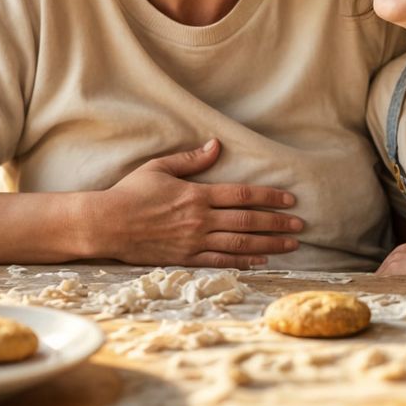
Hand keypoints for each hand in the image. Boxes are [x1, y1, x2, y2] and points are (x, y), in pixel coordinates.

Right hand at [98, 139, 302, 268]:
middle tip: (300, 225)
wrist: (106, 224)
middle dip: (277, 223)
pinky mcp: (185, 259)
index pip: (243, 195)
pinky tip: (261, 261)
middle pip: (248, 221)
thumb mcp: (159, 167)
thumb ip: (191, 159)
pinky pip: (221, 261)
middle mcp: (200, 219)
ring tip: (291, 246)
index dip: (270, 197)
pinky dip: (243, 261)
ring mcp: (194, 242)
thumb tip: (216, 144)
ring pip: (240, 243)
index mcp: (196, 194)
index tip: (290, 200)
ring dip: (269, 245)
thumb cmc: (130, 193)